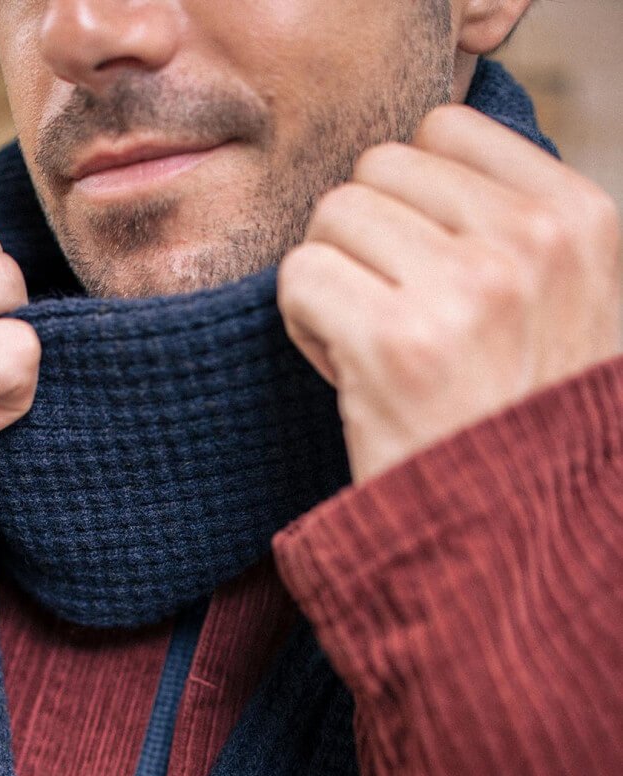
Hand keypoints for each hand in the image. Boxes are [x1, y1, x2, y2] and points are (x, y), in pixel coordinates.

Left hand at [277, 105, 621, 485]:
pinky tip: (348, 372)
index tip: (431, 272)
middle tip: (395, 317)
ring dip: (335, 280)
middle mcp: (531, 242)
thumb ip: (512, 223)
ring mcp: (466, 290)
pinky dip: (306, 323)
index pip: (444, 129)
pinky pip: (300, 274)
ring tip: (377, 349)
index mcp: (580, 218)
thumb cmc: (515, 420)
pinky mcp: (394, 343)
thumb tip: (414, 155)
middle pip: (378, 168)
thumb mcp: (563, 304)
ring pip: (332, 215)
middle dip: (369, 240)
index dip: (415, 200)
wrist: (509, 540)